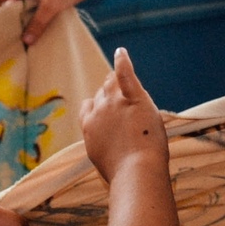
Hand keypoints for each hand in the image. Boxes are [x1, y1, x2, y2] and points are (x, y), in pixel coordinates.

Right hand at [0, 0, 97, 45]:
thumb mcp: (50, 5)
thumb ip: (38, 23)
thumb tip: (26, 41)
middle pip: (8, 7)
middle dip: (8, 22)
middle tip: (12, 39)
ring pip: (24, 13)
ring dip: (24, 25)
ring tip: (26, 42)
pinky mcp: (49, 2)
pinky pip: (37, 15)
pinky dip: (37, 24)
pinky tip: (41, 36)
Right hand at [80, 48, 167, 183]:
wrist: (136, 172)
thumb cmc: (123, 173)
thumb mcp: (104, 160)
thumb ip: (104, 146)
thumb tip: (109, 149)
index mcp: (89, 127)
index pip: (88, 106)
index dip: (98, 105)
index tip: (106, 109)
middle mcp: (99, 111)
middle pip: (101, 92)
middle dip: (110, 92)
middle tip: (122, 97)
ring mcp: (116, 104)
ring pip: (112, 81)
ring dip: (116, 79)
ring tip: (123, 73)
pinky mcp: (135, 99)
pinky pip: (125, 74)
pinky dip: (122, 61)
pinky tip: (121, 52)